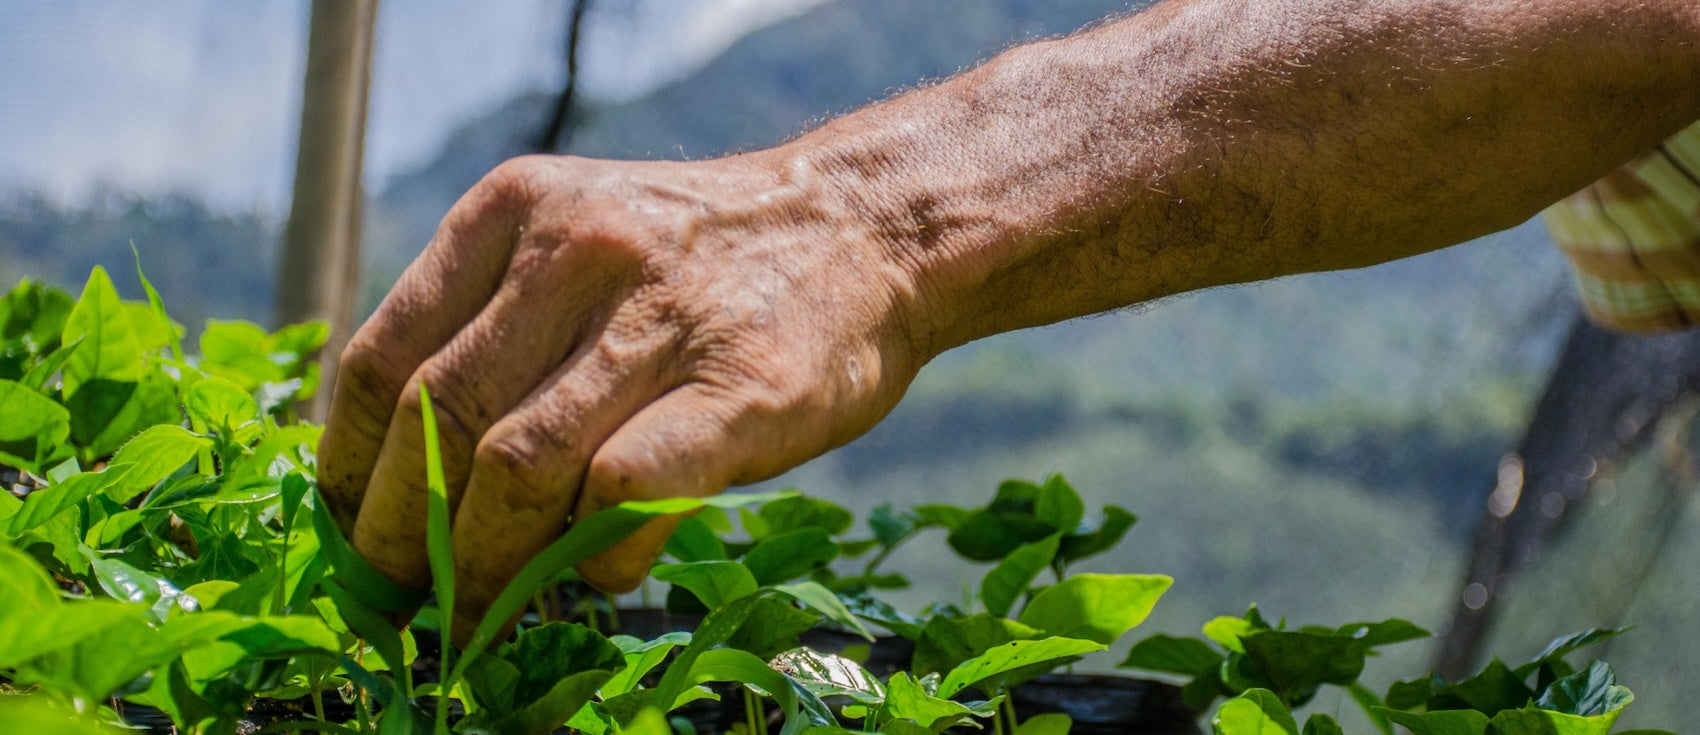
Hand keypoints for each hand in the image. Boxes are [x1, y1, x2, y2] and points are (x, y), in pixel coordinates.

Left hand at [316, 152, 930, 640]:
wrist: (864, 227)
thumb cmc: (703, 260)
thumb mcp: (579, 235)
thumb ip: (493, 317)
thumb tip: (396, 466)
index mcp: (514, 210)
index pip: (385, 358)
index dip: (348, 468)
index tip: (350, 530)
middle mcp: (575, 249)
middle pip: (440, 422)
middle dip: (403, 534)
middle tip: (403, 596)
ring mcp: (660, 316)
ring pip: (518, 465)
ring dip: (486, 561)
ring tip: (482, 608)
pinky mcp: (738, 387)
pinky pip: (625, 491)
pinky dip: (596, 553)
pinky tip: (602, 571)